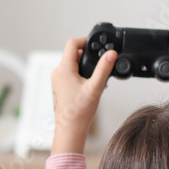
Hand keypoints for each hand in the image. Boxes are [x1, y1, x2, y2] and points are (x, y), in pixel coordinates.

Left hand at [50, 37, 116, 154]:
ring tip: (96, 77)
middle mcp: (57, 72)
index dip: (85, 40)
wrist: (70, 127)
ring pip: (71, 63)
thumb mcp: (95, 87)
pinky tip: (89, 84)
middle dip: (87, 55)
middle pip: (72, 53)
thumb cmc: (79, 111)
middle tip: (100, 63)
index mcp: (63, 69)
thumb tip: (111, 54)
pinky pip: (69, 72)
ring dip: (84, 65)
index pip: (72, 43)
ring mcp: (57, 79)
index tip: (96, 45)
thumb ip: (104, 68)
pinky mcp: (59, 85)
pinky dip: (80, 73)